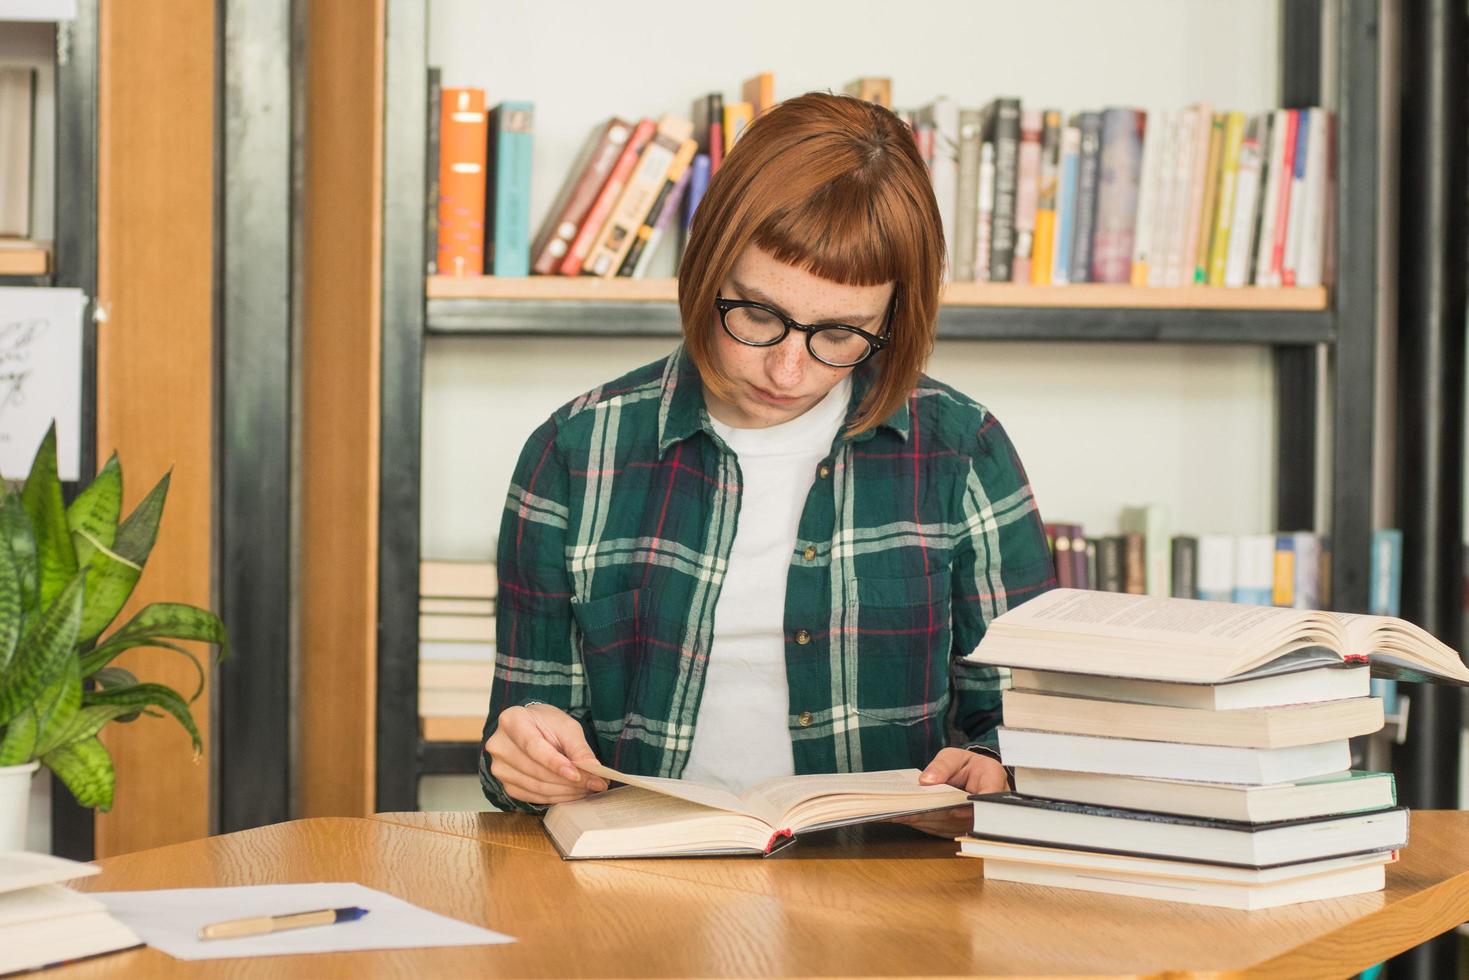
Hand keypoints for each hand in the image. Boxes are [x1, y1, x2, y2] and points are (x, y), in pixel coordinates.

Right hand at [485, 703, 608, 804]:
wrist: (531, 729)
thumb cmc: (547, 724)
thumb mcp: (567, 727)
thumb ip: (579, 748)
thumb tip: (593, 769)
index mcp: (512, 721)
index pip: (533, 746)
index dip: (556, 763)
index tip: (577, 775)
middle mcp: (499, 745)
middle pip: (536, 770)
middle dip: (568, 781)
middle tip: (595, 783)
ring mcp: (499, 767)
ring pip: (536, 787)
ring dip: (565, 792)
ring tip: (588, 788)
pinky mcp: (505, 784)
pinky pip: (532, 797)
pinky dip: (555, 798)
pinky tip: (572, 793)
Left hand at [888, 748, 1007, 838]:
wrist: (972, 778)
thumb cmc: (966, 765)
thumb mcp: (955, 757)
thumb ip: (943, 766)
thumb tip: (926, 781)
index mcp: (992, 783)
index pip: (985, 800)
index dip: (968, 808)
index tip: (952, 810)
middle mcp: (984, 809)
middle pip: (958, 817)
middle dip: (929, 813)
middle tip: (903, 810)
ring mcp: (971, 823)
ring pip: (945, 825)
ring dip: (919, 820)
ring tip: (893, 813)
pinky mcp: (955, 830)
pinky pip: (937, 828)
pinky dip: (918, 822)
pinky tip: (898, 817)